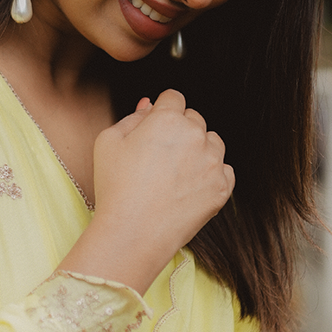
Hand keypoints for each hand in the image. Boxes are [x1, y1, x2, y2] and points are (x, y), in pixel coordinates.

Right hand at [58, 90, 234, 294]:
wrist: (133, 233)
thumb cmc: (116, 187)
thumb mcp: (108, 142)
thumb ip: (132, 117)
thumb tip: (150, 106)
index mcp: (168, 119)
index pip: (174, 98)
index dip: (162, 112)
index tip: (155, 129)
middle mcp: (196, 135)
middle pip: (194, 119)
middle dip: (180, 130)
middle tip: (160, 157)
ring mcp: (213, 162)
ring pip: (212, 143)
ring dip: (199, 150)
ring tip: (174, 174)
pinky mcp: (223, 187)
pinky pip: (224, 170)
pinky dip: (210, 175)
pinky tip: (188, 188)